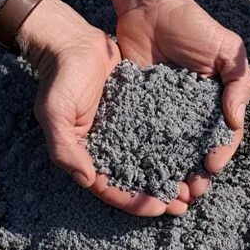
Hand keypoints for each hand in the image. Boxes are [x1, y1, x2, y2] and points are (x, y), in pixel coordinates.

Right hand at [17, 0, 181, 216]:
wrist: (74, 42)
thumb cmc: (60, 77)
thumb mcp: (55, 112)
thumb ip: (65, 147)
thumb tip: (86, 180)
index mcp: (86, 154)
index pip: (110, 188)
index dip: (133, 201)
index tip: (158, 207)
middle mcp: (108, 146)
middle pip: (135, 181)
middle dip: (158, 195)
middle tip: (184, 204)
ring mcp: (125, 130)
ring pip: (151, 161)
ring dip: (171, 175)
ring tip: (194, 185)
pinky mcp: (139, 112)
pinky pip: (159, 134)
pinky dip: (175, 146)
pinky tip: (194, 152)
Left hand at [100, 0, 249, 203]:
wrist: (150, 8)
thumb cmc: (195, 26)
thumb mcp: (228, 50)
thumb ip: (239, 83)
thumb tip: (235, 120)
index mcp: (218, 102)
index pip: (223, 136)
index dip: (220, 153)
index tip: (211, 166)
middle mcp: (192, 113)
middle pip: (196, 152)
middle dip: (195, 175)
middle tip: (189, 192)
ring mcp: (164, 114)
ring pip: (169, 152)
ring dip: (170, 174)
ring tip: (166, 193)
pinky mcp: (137, 110)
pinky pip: (140, 138)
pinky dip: (141, 158)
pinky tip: (138, 174)